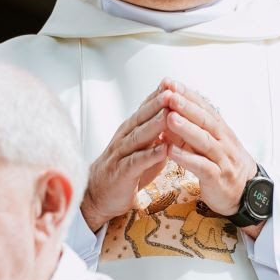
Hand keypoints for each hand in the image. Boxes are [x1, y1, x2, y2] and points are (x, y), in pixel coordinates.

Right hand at [79, 88, 169, 231]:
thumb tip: (180, 120)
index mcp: (131, 131)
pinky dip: (150, 155)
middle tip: (172, 91)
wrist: (99, 197)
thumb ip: (159, 135)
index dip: (159, 95)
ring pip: (138, 136)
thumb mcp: (144, 149)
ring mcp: (121, 155)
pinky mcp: (122, 173)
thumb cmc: (126, 172)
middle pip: (141, 118)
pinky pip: (136, 162)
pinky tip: (163, 149)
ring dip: (154, 125)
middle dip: (157, 104)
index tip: (174, 82)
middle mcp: (124, 138)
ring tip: (168, 114)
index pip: (145, 109)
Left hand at [158, 80, 264, 237]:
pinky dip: (187, 158)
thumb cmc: (223, 165)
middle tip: (169, 94)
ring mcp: (222, 160)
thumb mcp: (207, 145)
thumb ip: (189, 132)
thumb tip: (166, 115)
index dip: (188, 95)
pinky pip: (203, 166)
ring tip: (169, 117)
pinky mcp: (218, 178)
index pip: (204, 108)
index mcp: (221, 130)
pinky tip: (172, 152)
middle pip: (205, 121)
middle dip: (186, 106)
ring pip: (204, 141)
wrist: (247, 193)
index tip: (170, 83)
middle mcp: (224, 141)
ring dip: (186, 128)